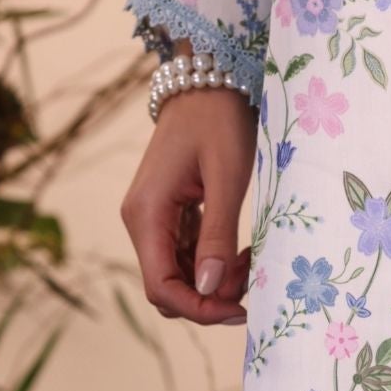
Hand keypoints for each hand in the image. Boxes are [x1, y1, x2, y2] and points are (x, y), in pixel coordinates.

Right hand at [120, 73, 256, 327]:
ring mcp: (153, 221)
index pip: (161, 288)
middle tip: (249, 280)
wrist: (206, 81)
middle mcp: (141, 222)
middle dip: (209, 297)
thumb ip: (217, 236)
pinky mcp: (168, 218)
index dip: (199, 309)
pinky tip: (239, 251)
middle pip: (168, 290)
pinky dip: (214, 264)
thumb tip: (209, 288)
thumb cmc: (218, 121)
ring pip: (180, 278)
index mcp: (146, 214)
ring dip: (216, 282)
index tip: (239, 309)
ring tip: (249, 261)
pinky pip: (188, 259)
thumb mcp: (226, 179)